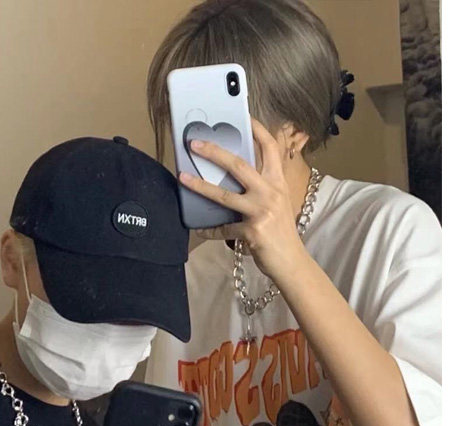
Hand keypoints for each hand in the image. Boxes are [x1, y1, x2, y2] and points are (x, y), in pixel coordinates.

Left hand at [178, 118, 307, 280]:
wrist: (291, 261)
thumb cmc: (281, 232)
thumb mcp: (277, 203)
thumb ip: (261, 188)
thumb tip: (233, 177)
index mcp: (278, 182)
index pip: (269, 148)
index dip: (257, 129)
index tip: (243, 116)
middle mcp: (270, 192)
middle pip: (238, 165)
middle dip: (214, 152)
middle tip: (194, 143)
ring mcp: (261, 211)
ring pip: (224, 195)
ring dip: (200, 186)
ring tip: (183, 178)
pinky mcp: (252, 231)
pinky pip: (223, 229)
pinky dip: (209, 230)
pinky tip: (199, 230)